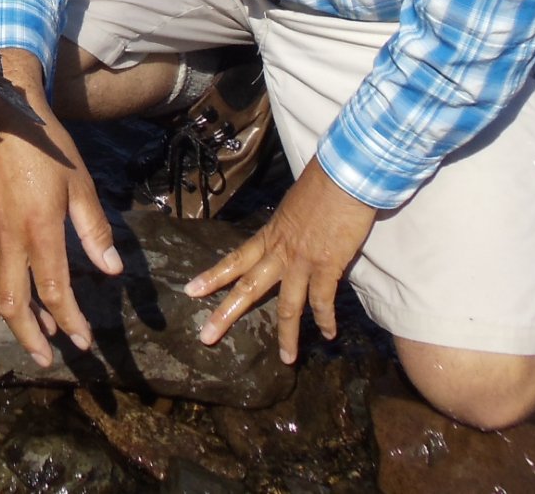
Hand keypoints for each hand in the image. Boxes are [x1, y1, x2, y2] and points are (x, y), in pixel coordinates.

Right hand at [0, 54, 121, 367]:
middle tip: (50, 358)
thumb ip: (94, 229)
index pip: (55, 291)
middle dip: (35, 337)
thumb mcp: (80, 183)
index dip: (71, 322)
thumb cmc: (46, 145)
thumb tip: (111, 269)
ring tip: (33, 334)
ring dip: (12, 321)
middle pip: (17, 304)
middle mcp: (8, 239)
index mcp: (39, 229)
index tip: (84, 342)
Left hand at [184, 156, 377, 363]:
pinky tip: (329, 335)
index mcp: (270, 235)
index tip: (190, 290)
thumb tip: (293, 235)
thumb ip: (289, 226)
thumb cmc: (322, 184)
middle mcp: (280, 251)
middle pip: (247, 288)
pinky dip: (326, 320)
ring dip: (287, 335)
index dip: (213, 276)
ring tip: (287, 359)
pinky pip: (322, 301)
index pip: (234, 259)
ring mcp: (302, 260)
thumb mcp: (294, 206)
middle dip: (225, 314)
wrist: (343, 175)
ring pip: (287, 306)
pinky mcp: (327, 265)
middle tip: (206, 336)